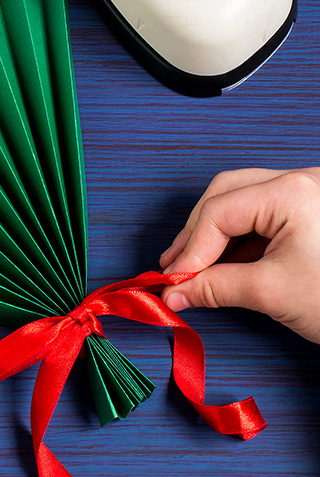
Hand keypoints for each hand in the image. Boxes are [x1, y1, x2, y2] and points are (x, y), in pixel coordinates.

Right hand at [159, 168, 319, 342]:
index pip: (219, 212)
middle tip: (175, 269)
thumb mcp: (272, 293)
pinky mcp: (313, 212)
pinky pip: (262, 215)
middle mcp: (301, 182)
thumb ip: (214, 287)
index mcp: (293, 192)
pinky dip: (238, 240)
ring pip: (241, 202)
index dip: (190, 249)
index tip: (171, 280)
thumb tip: (172, 293)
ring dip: (214, 236)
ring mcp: (309, 194)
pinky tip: (223, 266)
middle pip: (225, 195)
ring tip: (194, 269)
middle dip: (197, 235)